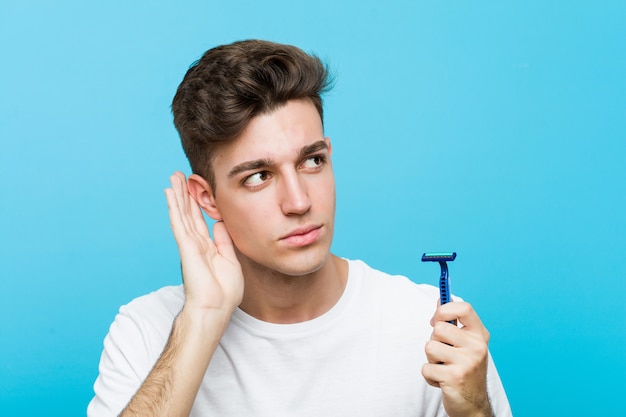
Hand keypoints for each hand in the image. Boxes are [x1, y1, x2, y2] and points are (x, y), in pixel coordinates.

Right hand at [165, 172, 243, 314]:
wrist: (216, 308)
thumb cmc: (224, 292)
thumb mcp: (230, 261)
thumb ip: (224, 241)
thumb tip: (220, 223)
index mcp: (208, 248)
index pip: (201, 220)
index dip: (198, 204)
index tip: (197, 189)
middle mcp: (196, 243)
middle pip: (189, 213)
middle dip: (185, 194)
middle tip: (179, 176)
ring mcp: (189, 244)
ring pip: (182, 213)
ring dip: (177, 194)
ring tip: (173, 177)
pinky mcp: (186, 246)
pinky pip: (179, 222)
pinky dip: (174, 206)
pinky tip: (169, 192)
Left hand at [422, 301, 492, 416]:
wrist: (473, 404)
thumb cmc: (465, 369)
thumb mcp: (465, 343)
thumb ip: (453, 322)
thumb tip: (440, 298)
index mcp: (480, 335)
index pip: (464, 308)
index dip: (444, 309)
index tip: (436, 319)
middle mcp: (477, 347)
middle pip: (438, 328)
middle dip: (434, 340)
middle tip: (445, 354)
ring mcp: (467, 362)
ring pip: (429, 346)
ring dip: (431, 359)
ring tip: (444, 367)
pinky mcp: (455, 378)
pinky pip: (426, 367)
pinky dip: (430, 375)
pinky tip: (442, 380)